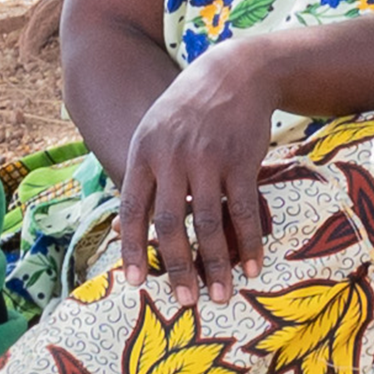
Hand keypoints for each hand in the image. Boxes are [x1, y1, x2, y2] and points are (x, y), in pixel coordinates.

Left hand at [117, 39, 281, 300]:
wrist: (234, 72)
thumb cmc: (188, 110)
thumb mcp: (154, 132)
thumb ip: (142, 177)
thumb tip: (122, 227)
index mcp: (144, 152)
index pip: (133, 209)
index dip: (132, 248)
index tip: (135, 283)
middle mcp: (173, 157)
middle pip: (171, 222)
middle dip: (178, 267)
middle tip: (186, 301)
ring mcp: (208, 158)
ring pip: (210, 222)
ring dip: (216, 264)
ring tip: (220, 295)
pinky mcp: (242, 159)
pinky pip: (244, 210)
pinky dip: (248, 243)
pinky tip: (251, 266)